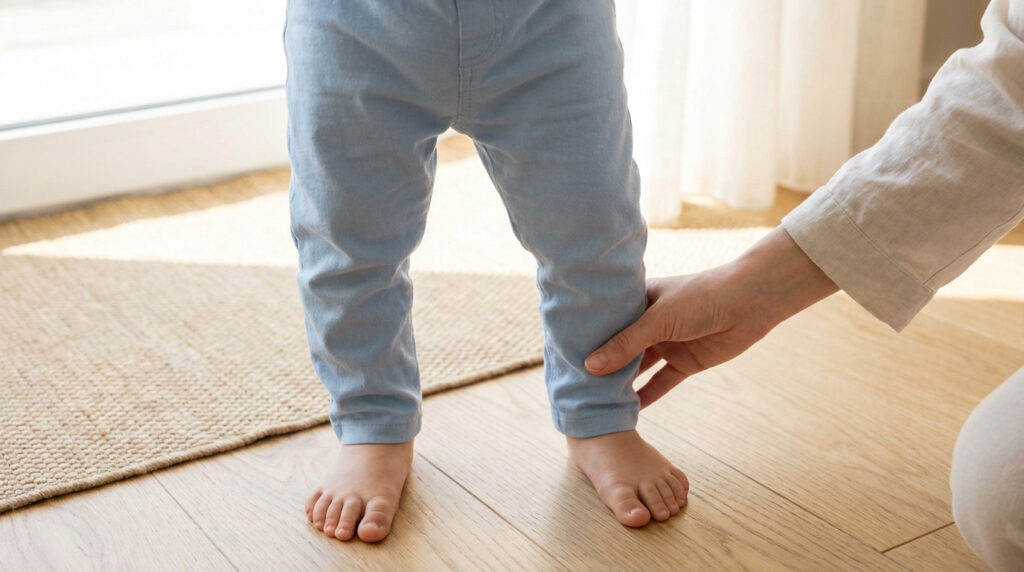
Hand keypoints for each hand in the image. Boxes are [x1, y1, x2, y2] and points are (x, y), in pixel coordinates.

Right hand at [585, 227, 837, 407]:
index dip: (587, 336)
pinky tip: (629, 411)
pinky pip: (661, 383)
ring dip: (622, 383)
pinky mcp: (686, 363)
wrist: (750, 303)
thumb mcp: (658, 319)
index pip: (607, 321)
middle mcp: (650, 322)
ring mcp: (668, 343)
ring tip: (595, 400)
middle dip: (601, 364)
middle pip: (620, 347)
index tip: (562, 353)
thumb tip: (591, 367)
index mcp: (640, 300)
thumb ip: (625, 344)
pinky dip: (647, 396)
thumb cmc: (701, 297)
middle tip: (573, 383)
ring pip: (639, 368)